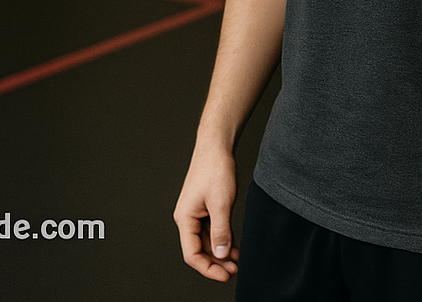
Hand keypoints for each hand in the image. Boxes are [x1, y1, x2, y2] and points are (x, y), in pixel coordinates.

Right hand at [173, 145, 239, 280]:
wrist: (216, 146)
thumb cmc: (215, 169)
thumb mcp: (221, 204)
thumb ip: (221, 231)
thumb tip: (220, 255)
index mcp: (184, 218)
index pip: (192, 254)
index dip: (208, 268)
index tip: (225, 275)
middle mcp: (187, 217)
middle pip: (198, 249)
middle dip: (215, 262)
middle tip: (234, 270)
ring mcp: (195, 212)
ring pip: (206, 241)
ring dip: (220, 252)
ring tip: (236, 260)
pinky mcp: (204, 207)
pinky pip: (211, 230)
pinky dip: (222, 240)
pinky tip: (233, 247)